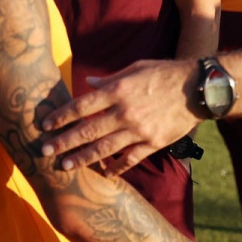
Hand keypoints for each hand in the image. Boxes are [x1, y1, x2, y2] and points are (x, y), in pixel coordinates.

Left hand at [39, 59, 199, 175]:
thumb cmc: (164, 73)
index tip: (45, 125)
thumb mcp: (135, 68)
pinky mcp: (152, 143)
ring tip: (64, 166)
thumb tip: (89, 85)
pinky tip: (104, 173)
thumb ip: (110, 79)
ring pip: (104, 149)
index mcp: (118, 90)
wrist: (197, 89)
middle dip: (63, 142)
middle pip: (87, 130)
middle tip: (44, 151)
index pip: (81, 106)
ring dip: (82, 158)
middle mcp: (125, 112)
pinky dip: (115, 167)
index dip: (61, 116)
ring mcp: (139, 130)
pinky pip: (129, 159)